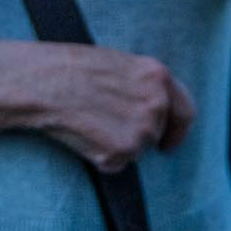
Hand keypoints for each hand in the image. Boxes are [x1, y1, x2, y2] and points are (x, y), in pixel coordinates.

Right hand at [0, 39, 195, 173]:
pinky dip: (100, 158)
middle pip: (155, 135)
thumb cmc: (73, 70)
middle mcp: (157, 103)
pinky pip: (115, 164)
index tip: (168, 144)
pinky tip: (84, 136)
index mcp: (159, 77)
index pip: (185, 112)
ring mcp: (142, 128)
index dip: (177, 131)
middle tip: (105, 126)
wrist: (44, 82)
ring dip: (115, 146)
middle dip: (135, 137)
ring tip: (89, 124)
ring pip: (135, 152)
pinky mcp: (121, 150)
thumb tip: (153, 109)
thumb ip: (144, 86)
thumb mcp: (121, 65)